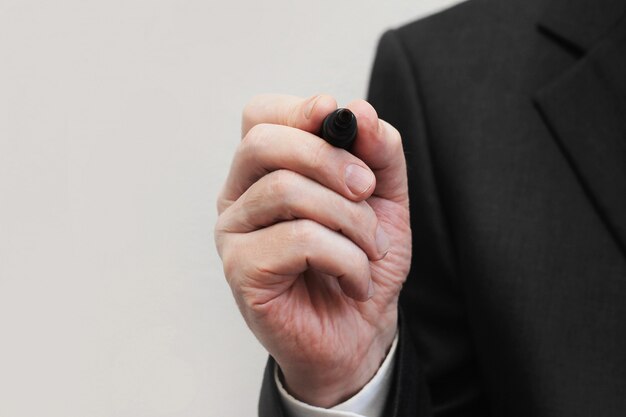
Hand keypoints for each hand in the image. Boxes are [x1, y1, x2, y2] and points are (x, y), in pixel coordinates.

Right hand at [215, 94, 410, 406]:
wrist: (359, 333)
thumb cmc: (361, 262)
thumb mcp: (384, 200)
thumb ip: (378, 152)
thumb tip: (358, 112)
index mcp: (265, 172)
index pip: (260, 116)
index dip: (298, 109)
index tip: (337, 116)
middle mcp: (239, 197)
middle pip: (262, 143)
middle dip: (328, 158)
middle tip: (366, 190)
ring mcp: (233, 234)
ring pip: (286, 190)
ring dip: (349, 218)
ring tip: (372, 248)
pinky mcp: (241, 270)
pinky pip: (298, 239)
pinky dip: (345, 258)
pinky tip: (355, 281)